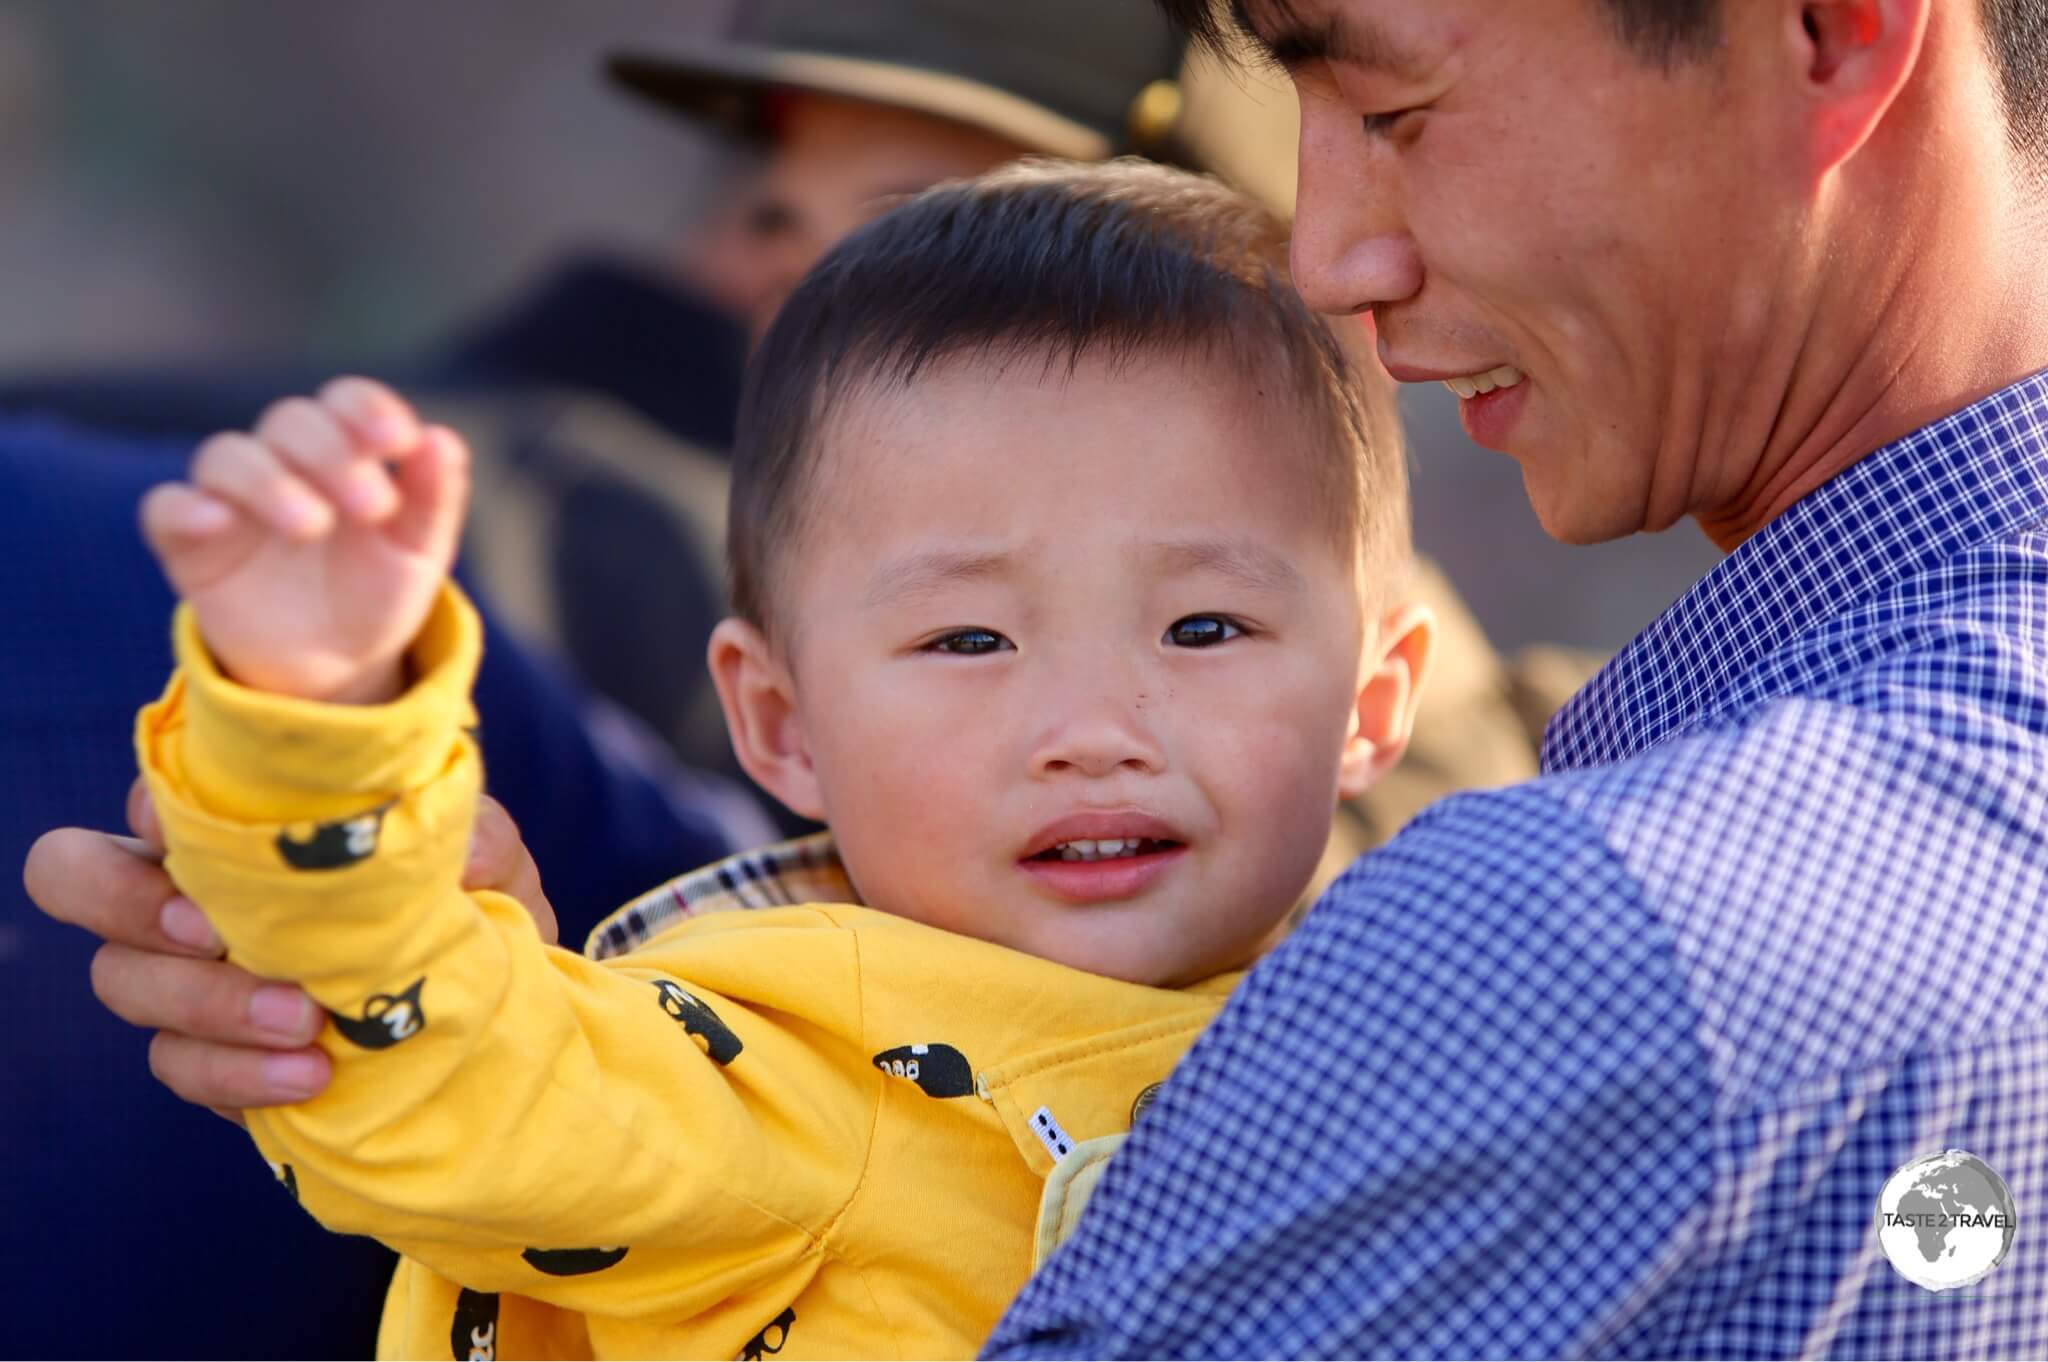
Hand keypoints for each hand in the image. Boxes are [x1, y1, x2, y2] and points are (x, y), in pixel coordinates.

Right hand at [24, 777, 558, 1122]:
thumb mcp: (494, 861)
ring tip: (306, 1020)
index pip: (156, 795)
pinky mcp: (213, 1057)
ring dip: (208, 1002)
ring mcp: (189, 978)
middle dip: (125, 901)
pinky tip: (311, 1073)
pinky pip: (183, 1066)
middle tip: (212, 931)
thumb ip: (474, 834)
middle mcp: (191, 890)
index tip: (207, 840)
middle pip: (76, 875)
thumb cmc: (480, 909)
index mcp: (243, 823)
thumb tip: (461, 852)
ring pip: (126, 980)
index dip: (159, 811)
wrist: (505, 1018)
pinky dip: (238, 1072)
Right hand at [138, 376, 468, 704]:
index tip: (400, 440)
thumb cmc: (378, 591)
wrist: (336, 666)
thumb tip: (440, 439)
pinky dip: (184, 509)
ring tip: (313, 525)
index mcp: (344, 451)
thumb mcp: (419, 552)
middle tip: (373, 506)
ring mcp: (232, 499)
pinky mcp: (190, 544)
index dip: (368, 408)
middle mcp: (283, 462)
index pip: (346, 401)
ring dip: (269, 481)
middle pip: (291, 422)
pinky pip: (165, 509)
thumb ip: (434, 497)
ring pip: (227, 456)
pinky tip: (214, 521)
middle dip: (332, 454)